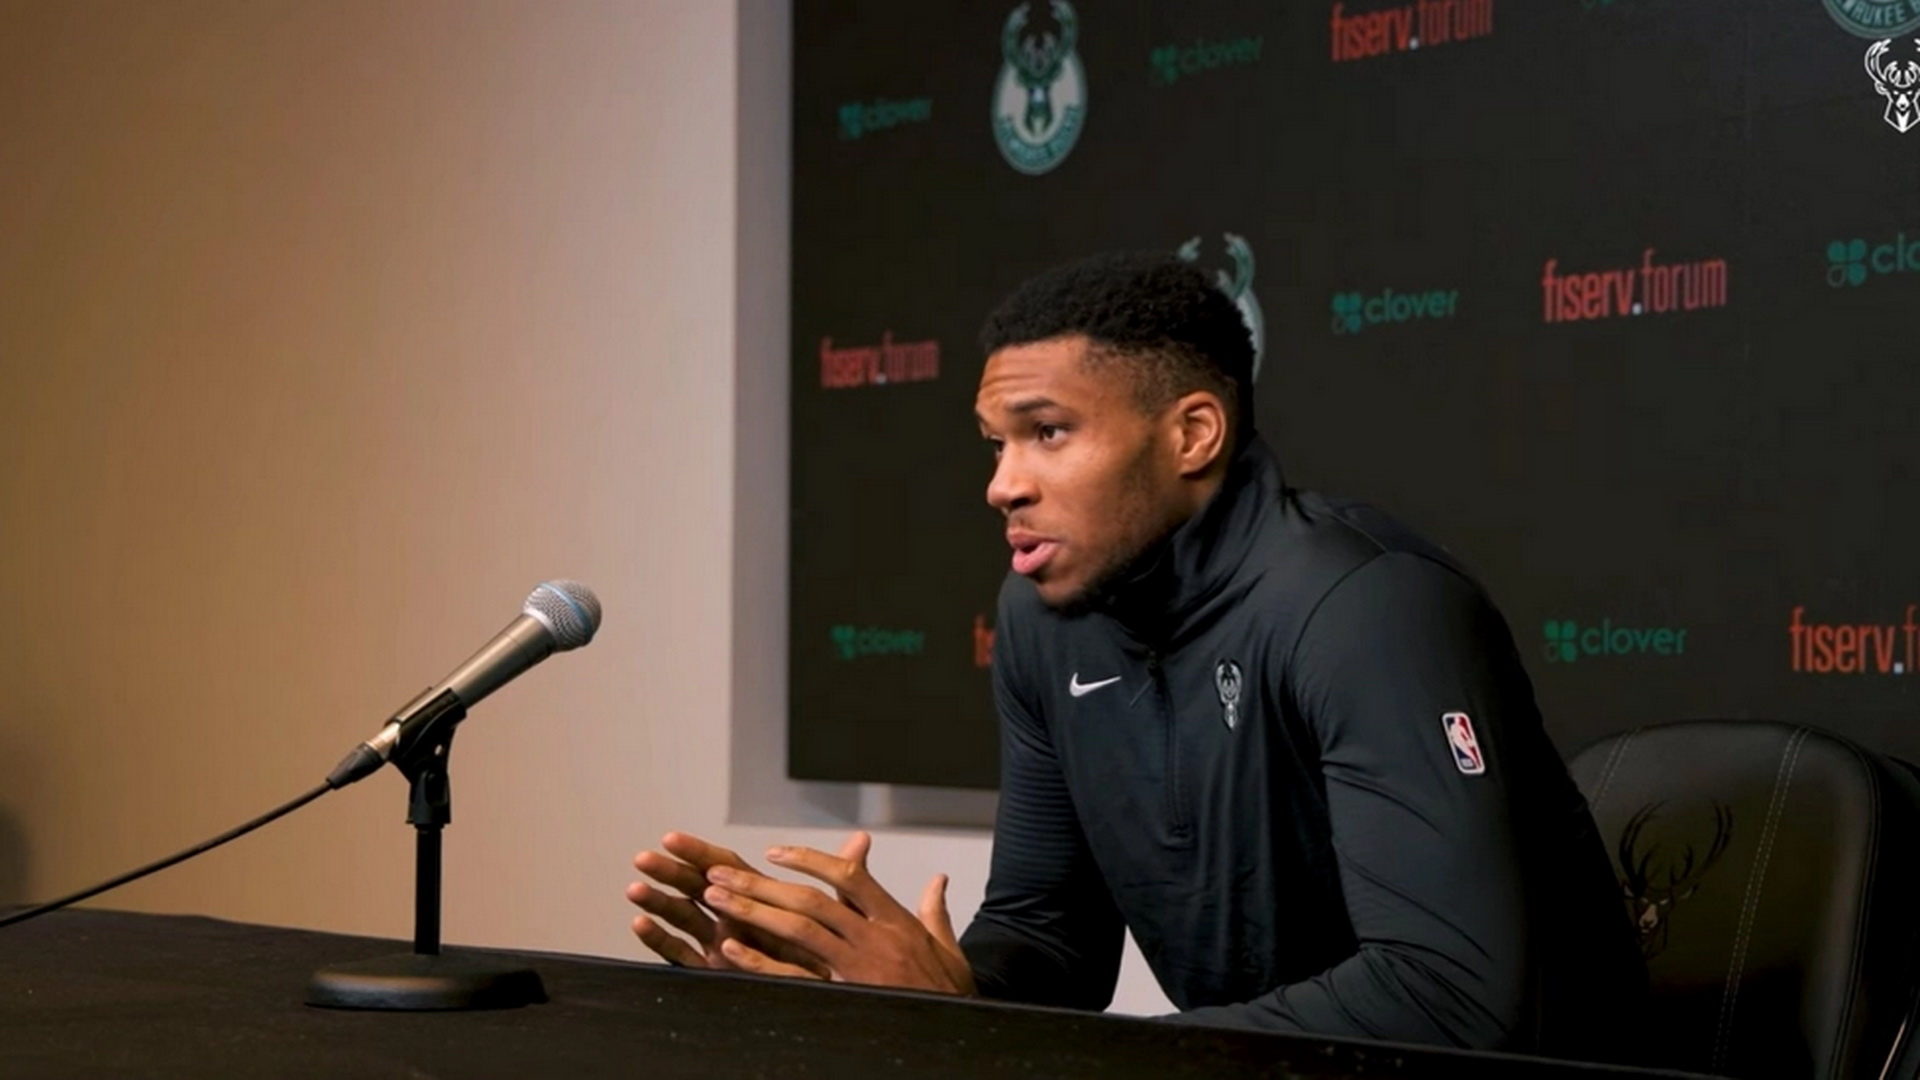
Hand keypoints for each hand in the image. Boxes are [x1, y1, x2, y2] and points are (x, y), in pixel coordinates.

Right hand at [626, 831, 831, 976]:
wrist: (832, 995)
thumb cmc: (831, 951)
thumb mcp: (839, 913)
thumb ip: (843, 879)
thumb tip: (862, 841)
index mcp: (758, 901)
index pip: (725, 870)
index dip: (699, 853)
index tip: (673, 837)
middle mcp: (734, 920)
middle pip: (696, 890)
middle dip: (669, 873)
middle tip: (643, 856)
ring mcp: (722, 946)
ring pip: (685, 920)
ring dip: (660, 904)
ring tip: (634, 888)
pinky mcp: (718, 973)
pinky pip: (685, 958)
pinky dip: (663, 942)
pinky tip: (642, 926)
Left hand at [699, 831, 975, 995]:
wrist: (958, 1034)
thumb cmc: (950, 994)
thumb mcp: (948, 949)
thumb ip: (935, 911)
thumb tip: (938, 881)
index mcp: (895, 920)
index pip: (850, 876)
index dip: (810, 859)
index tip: (775, 853)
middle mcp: (875, 938)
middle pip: (812, 900)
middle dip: (762, 883)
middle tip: (720, 871)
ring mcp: (859, 968)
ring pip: (800, 930)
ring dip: (754, 910)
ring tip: (716, 897)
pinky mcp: (845, 997)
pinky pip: (795, 977)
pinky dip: (761, 962)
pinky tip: (730, 950)